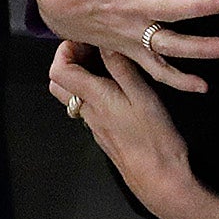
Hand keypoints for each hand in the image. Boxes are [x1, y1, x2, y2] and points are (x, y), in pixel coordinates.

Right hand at [32, 0, 218, 91]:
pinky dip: (178, 81)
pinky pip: (155, 70)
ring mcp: (131, 31)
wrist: (56, 1)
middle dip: (199, 6)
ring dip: (200, 49)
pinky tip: (203, 85)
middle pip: (168, 9)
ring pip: (168, 45)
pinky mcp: (131, 49)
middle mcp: (131, 5)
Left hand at [49, 42, 204, 218]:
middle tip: (91, 49)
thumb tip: (105, 42)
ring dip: (81, 77)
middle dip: (68, 61)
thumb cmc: (154, 138)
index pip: (59, 69)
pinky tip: (117, 88)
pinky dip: (94, 92)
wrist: (159, 179)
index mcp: (94, 97)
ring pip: (72, 96)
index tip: (85, 38)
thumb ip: (122, 68)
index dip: (65, 49)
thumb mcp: (143, 95)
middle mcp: (88, 111)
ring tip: (106, 65)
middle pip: (59, 83)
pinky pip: (88, 108)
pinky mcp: (104, 134)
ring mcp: (94, 125)